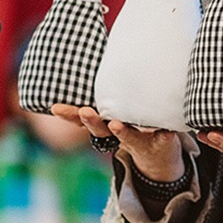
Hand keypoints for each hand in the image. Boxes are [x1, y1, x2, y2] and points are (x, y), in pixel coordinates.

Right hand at [52, 103, 183, 182]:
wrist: (160, 158)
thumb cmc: (133, 129)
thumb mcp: (115, 117)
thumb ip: (104, 100)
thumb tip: (82, 63)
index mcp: (106, 128)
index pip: (83, 121)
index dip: (70, 115)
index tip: (56, 108)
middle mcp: (119, 136)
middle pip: (102, 131)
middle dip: (92, 122)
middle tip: (85, 112)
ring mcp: (141, 140)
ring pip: (129, 137)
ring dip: (122, 132)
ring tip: (115, 124)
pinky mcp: (163, 142)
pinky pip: (163, 138)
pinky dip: (164, 135)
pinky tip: (166, 131)